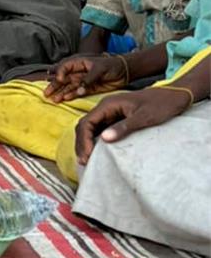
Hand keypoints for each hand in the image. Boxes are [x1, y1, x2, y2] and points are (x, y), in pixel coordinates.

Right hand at [44, 55, 127, 102]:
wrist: (125, 72)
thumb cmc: (112, 65)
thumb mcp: (100, 69)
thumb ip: (89, 78)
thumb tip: (79, 89)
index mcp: (79, 63)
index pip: (65, 67)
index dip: (60, 73)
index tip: (60, 79)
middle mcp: (78, 72)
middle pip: (63, 78)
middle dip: (54, 85)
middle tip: (46, 93)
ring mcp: (82, 81)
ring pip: (67, 87)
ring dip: (60, 93)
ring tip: (53, 99)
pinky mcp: (87, 89)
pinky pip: (76, 92)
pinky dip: (70, 96)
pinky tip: (64, 99)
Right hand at [75, 87, 191, 164]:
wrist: (174, 96)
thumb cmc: (161, 105)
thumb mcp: (144, 117)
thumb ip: (124, 127)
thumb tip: (104, 138)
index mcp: (108, 104)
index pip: (86, 122)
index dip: (83, 140)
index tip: (88, 155)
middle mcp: (105, 107)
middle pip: (84, 126)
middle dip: (81, 143)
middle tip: (84, 161)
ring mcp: (109, 113)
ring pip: (89, 129)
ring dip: (86, 143)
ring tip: (87, 160)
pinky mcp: (115, 118)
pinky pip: (99, 130)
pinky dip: (94, 141)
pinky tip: (96, 152)